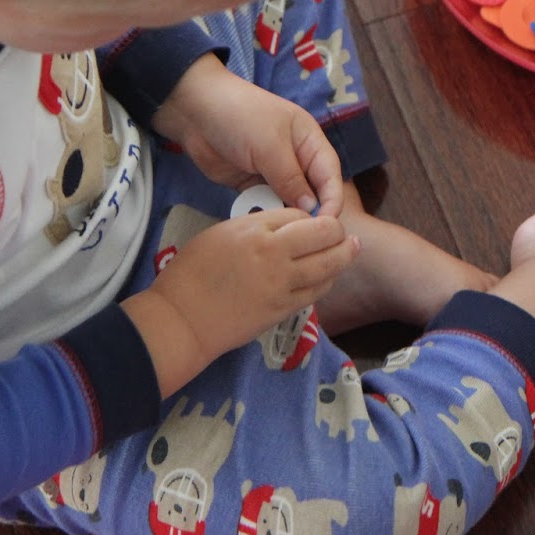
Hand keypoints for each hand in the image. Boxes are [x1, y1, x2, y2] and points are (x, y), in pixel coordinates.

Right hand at [126, 208, 357, 394]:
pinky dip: (327, 281)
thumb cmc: (191, 273)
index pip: (299, 214)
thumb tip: (283, 229)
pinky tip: (329, 276)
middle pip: (324, 234)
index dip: (308, 216)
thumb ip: (255, 227)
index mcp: (254, 229)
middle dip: (337, 230)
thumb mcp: (220, 233)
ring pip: (328, 265)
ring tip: (352, 248)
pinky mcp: (283, 310)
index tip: (309, 221)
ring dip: (344, 255)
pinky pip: (316, 292)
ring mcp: (282, 284)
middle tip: (343, 232)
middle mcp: (274, 253)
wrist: (182, 319)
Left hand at [152, 56, 344, 217]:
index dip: (332, 200)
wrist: (194, 112)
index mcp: (309, 141)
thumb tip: (311, 209)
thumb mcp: (270, 146)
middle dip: (310, 213)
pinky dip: (264, 213)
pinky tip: (260, 225)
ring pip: (288, 202)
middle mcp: (295, 158)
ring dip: (285, 216)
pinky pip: (265, 204)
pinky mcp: (250, 184)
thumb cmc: (241, 118)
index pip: (330, 175)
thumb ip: (291, 179)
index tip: (329, 226)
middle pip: (312, 192)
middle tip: (304, 237)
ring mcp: (272, 172)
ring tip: (279, 232)